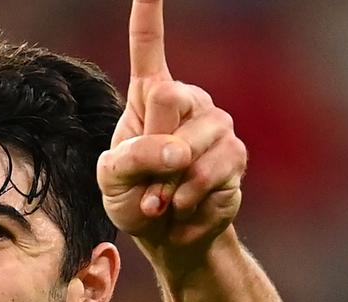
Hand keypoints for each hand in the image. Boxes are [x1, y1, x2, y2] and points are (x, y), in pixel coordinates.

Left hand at [97, 0, 246, 273]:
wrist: (168, 233)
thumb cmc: (134, 198)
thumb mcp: (112, 178)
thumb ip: (133, 157)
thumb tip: (178, 151)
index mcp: (150, 96)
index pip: (148, 46)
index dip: (149, 13)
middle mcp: (188, 101)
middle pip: (168, 99)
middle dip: (151, 152)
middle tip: (149, 184)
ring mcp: (216, 126)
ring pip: (190, 144)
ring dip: (169, 184)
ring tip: (165, 199)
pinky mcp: (236, 155)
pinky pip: (210, 172)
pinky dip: (189, 198)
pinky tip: (185, 205)